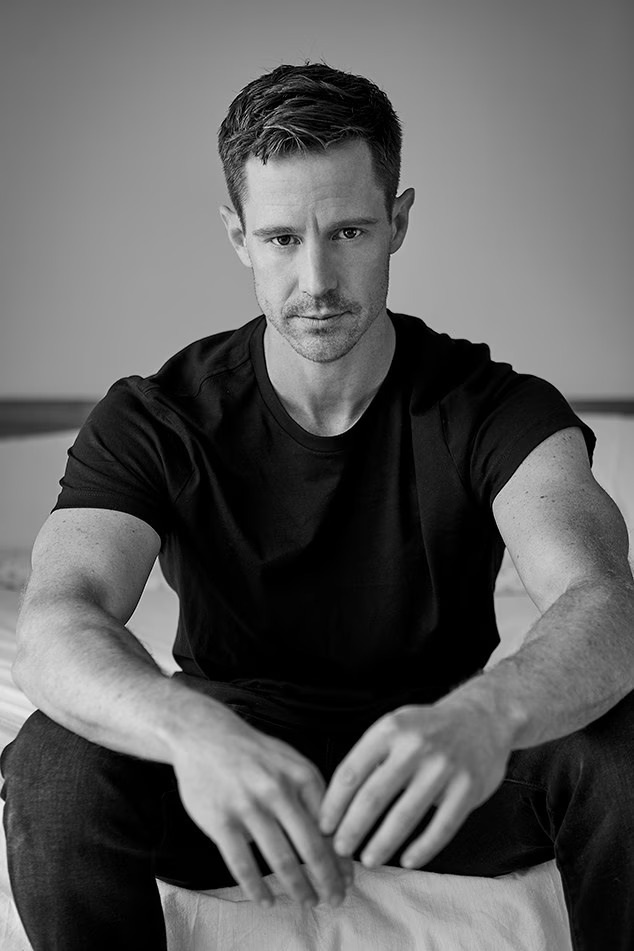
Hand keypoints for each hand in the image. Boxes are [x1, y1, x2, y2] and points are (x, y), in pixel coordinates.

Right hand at [172, 708, 351, 907]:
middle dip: (328, 879)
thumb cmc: (254, 754)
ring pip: (280, 859)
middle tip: (336, 899)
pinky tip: (266, 901)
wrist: (205, 736)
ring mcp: (248, 806)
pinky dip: (257, 888)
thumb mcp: (290, 762)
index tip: (348, 879)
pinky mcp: (221, 821)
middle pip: (310, 847)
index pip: (329, 824)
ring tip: (308, 902)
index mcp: (300, 775)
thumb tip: (336, 835)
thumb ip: (312, 794)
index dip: (341, 857)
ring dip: (298, 888)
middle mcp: (277, 790)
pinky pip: (242, 865)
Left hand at [318, 699, 510, 869]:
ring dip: (382, 844)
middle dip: (352, 829)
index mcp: (390, 729)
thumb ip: (371, 757)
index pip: (352, 772)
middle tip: (339, 849)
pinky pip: (441, 827)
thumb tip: (337, 802)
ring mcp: (444, 767)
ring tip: (368, 860)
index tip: (323, 826)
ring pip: (405, 816)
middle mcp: (415, 746)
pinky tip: (407, 861)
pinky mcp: (468, 788)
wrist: (483, 718)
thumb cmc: (428, 729)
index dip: (334, 804)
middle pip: (373, 797)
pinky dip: (422, 849)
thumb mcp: (396, 726)